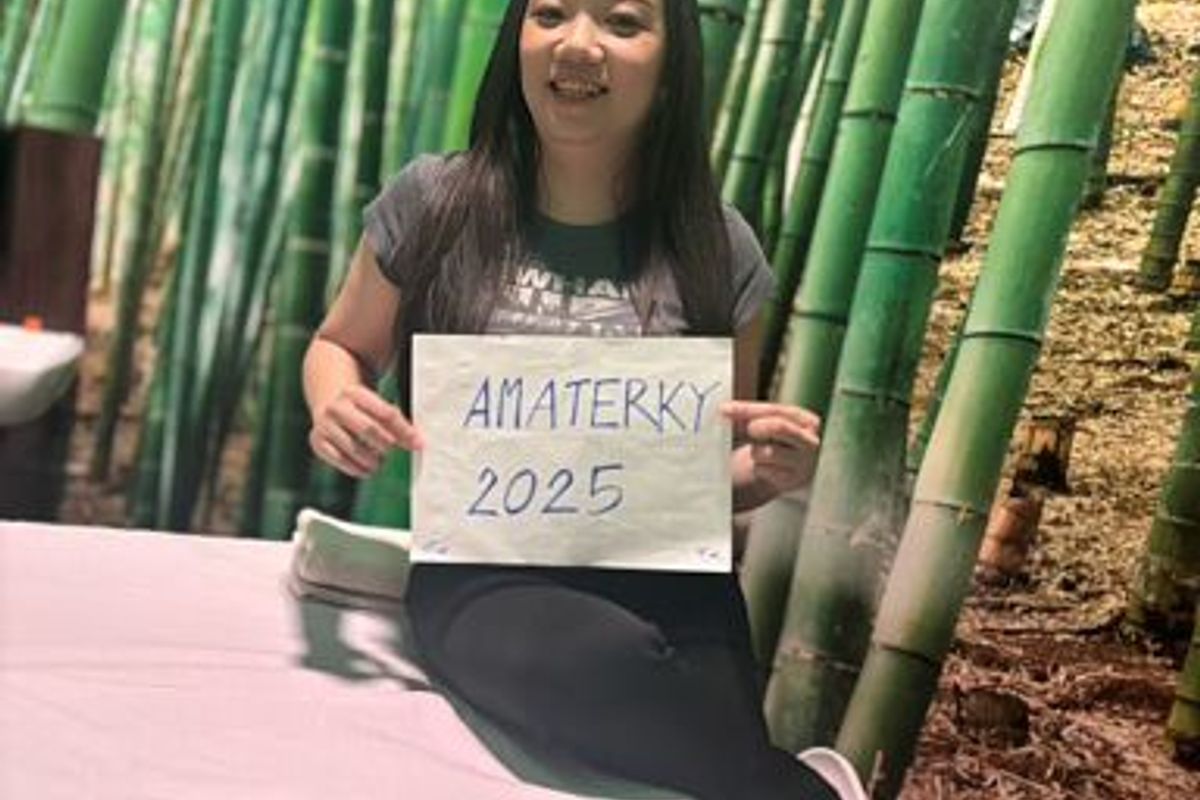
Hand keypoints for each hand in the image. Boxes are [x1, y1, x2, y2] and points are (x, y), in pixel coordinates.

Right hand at [309, 385, 423, 477]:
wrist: (328, 401)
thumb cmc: (362, 408)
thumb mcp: (378, 406)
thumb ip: (398, 423)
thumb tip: (418, 442)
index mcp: (355, 393)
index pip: (385, 413)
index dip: (404, 430)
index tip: (417, 444)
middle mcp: (336, 407)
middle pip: (368, 429)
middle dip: (385, 445)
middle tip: (392, 452)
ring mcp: (324, 424)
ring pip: (354, 448)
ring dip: (372, 460)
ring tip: (380, 462)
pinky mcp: (316, 441)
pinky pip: (339, 459)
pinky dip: (356, 468)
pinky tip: (366, 470)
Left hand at [721, 400, 820, 494]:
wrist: (784, 473)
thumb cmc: (774, 443)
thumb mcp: (767, 424)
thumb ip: (749, 415)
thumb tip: (725, 409)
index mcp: (806, 421)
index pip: (776, 410)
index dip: (748, 409)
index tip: (725, 409)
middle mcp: (811, 441)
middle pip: (780, 427)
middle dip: (756, 426)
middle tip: (747, 429)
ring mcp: (803, 464)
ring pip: (768, 451)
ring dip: (755, 452)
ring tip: (759, 454)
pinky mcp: (791, 481)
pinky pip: (764, 470)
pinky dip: (758, 467)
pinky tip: (764, 468)